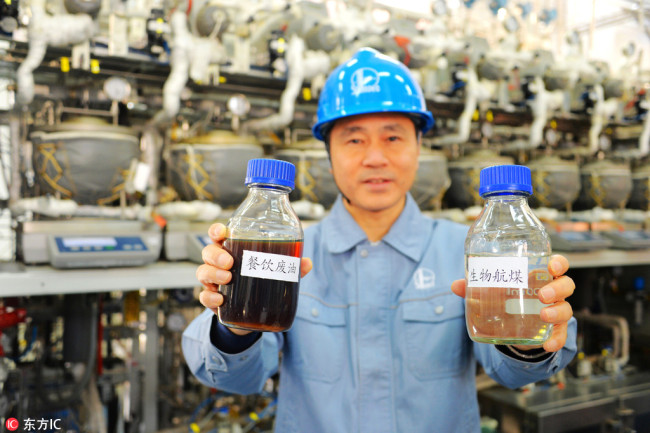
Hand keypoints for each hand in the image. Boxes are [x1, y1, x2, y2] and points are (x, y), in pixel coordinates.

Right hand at [196, 223, 312, 334]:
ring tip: (227, 279)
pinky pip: (204, 297)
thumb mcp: (275, 273)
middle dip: (216, 255)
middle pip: (208, 251)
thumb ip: (289, 266)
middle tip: (230, 263)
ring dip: (213, 274)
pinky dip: (210, 298)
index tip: (222, 232)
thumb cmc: (261, 282)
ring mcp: (214, 281)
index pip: (219, 235)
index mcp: (233, 250)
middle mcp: (219, 263)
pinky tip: (220, 300)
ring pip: (203, 272)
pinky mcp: (213, 300)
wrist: (251, 314)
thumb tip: (306, 262)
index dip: (217, 230)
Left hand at [451, 254, 574, 352]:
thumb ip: (476, 288)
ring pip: (566, 309)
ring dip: (557, 312)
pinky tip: (548, 344)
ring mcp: (555, 312)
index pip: (557, 265)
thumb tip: (456, 285)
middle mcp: (552, 293)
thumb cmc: (507, 301)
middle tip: (543, 295)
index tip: (552, 267)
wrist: (512, 328)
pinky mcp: (553, 331)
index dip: (558, 264)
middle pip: (566, 285)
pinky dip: (557, 340)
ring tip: (543, 315)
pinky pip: (561, 335)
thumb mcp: (493, 293)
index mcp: (539, 278)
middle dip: (557, 289)